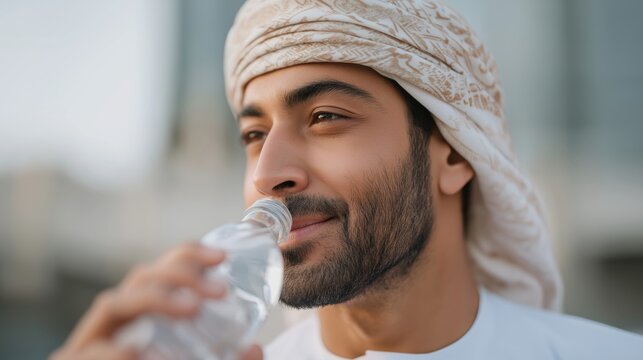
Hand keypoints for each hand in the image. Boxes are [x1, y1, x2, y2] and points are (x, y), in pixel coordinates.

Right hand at [50, 242, 263, 359]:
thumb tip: (255, 349)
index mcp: (142, 316)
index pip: (162, 271)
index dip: (189, 256)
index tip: (223, 256)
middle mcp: (114, 322)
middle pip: (140, 277)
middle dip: (179, 274)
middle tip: (219, 290)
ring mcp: (89, 342)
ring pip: (112, 302)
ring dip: (155, 300)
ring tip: (192, 309)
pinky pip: (91, 350)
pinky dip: (116, 351)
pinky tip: (139, 354)